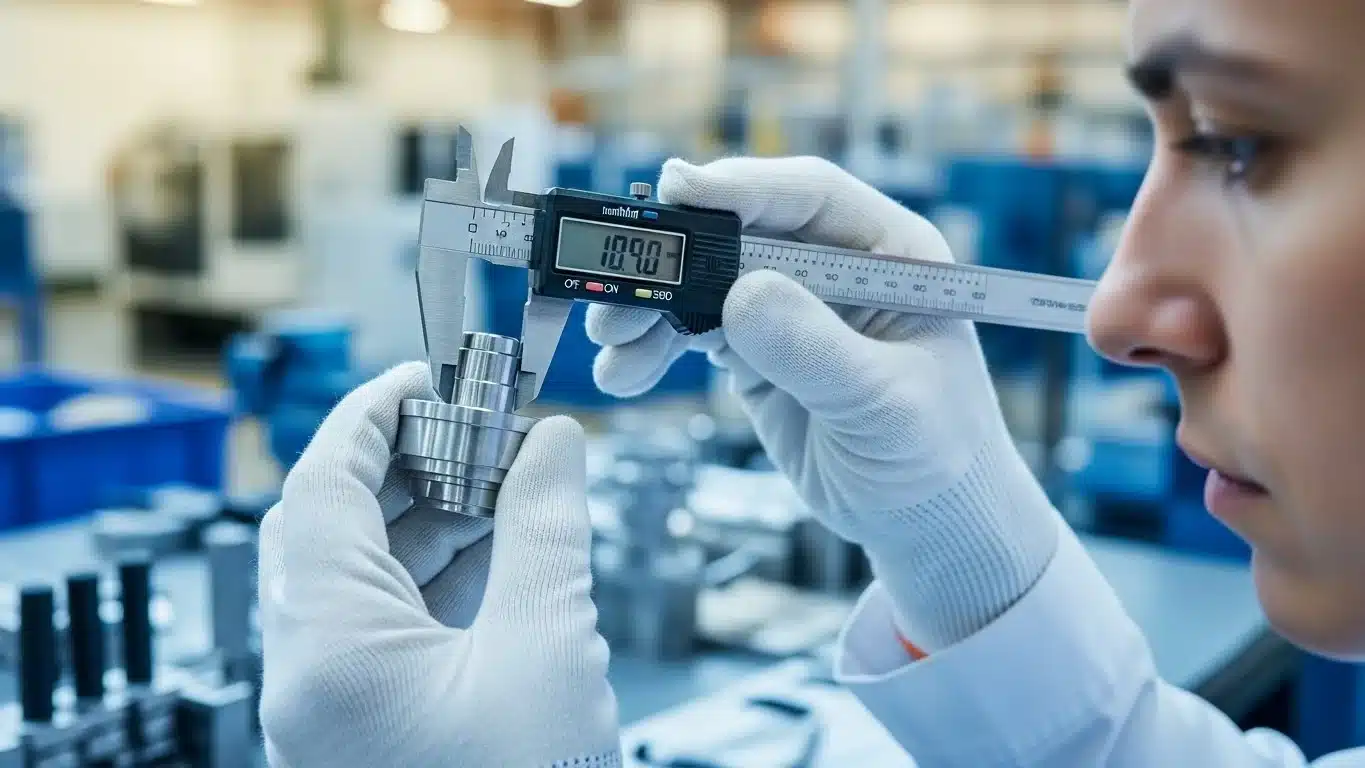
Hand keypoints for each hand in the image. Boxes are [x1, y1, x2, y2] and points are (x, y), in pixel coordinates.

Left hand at [257, 363, 619, 767]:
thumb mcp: (549, 651)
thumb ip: (544, 533)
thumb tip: (553, 445)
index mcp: (327, 653)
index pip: (319, 489)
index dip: (372, 416)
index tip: (424, 378)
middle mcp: (308, 682)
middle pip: (330, 530)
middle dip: (406, 467)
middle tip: (473, 433)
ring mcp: (331, 714)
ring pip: (358, 583)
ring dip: (427, 525)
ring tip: (503, 492)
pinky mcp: (365, 734)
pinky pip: (382, 633)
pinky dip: (435, 584)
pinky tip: (499, 561)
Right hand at [588, 157, 1059, 650]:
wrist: (926, 520)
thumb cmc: (934, 455)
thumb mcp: (884, 404)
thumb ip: (814, 350)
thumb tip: (741, 296)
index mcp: (888, 253)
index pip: (808, 197)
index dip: (740, 187)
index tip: (674, 193)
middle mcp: (835, 266)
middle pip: (739, 232)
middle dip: (672, 256)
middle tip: (616, 285)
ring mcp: (792, 305)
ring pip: (705, 280)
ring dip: (651, 305)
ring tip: (611, 340)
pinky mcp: (757, 348)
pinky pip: (693, 330)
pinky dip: (654, 346)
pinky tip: (623, 373)